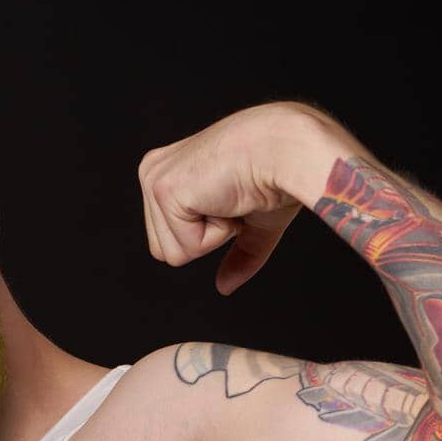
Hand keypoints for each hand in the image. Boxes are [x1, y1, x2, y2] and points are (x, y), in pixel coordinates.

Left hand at [138, 102, 309, 295]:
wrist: (289, 153)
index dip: (209, 233)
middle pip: (164, 250)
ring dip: (212, 234)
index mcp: (166, 173)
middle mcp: (152, 172)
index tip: (233, 200)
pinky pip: (186, 246)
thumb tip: (223, 287)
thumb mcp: (252, 223)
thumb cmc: (277, 175)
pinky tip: (228, 197)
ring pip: (173, 252)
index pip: (168, 239)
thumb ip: (236, 253)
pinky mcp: (164, 191)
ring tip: (230, 197)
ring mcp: (154, 180)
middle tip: (231, 200)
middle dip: (206, 238)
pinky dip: (216, 232)